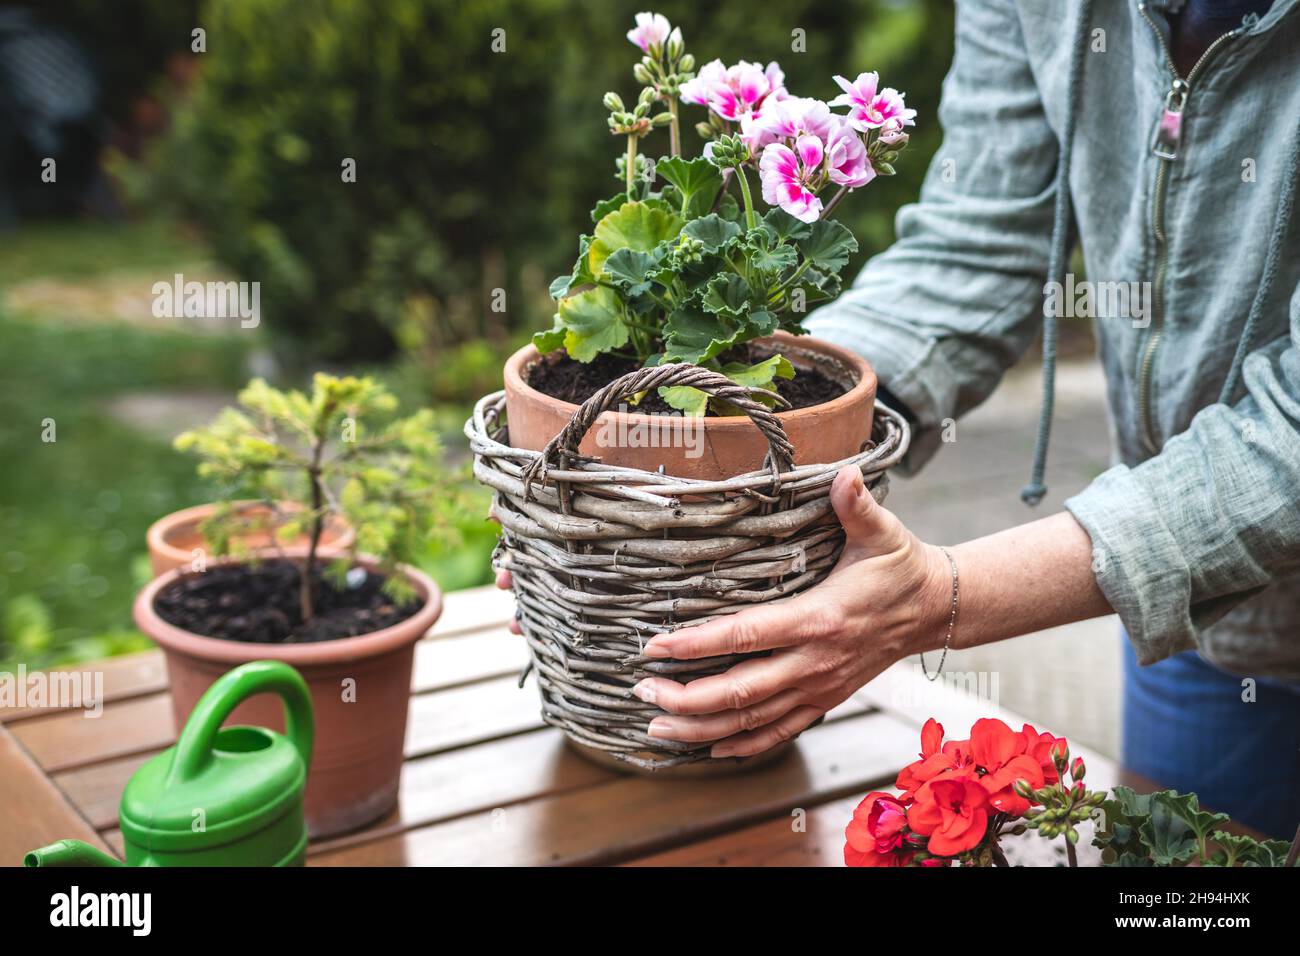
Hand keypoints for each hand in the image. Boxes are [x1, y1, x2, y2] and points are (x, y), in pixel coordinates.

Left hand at [633, 464, 952, 758]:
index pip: (745, 635)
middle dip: (685, 698)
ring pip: (752, 722)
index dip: (697, 644)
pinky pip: (778, 732)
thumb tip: (844, 473)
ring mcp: (819, 687)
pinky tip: (708, 748)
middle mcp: (815, 662)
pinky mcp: (825, 700)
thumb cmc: (900, 565)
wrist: (935, 608)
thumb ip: (856, 504)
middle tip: (641, 691)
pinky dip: (741, 745)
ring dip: (701, 728)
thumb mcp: (882, 531)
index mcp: (818, 619)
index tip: (654, 645)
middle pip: (740, 693)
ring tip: (656, 727)